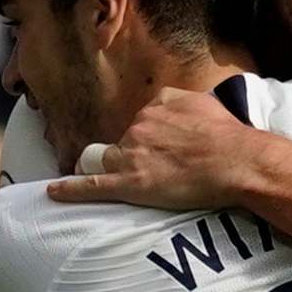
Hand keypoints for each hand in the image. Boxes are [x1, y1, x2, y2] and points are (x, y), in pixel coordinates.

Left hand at [45, 88, 260, 210]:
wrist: (236, 161)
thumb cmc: (226, 135)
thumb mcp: (203, 101)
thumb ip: (178, 100)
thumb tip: (167, 104)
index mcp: (154, 107)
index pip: (140, 124)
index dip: (148, 140)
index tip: (159, 151)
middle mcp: (138, 127)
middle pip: (123, 143)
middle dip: (134, 156)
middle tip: (163, 171)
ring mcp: (131, 156)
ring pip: (108, 161)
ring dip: (112, 170)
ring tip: (132, 182)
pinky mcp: (130, 184)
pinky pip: (92, 186)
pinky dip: (70, 189)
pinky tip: (54, 192)